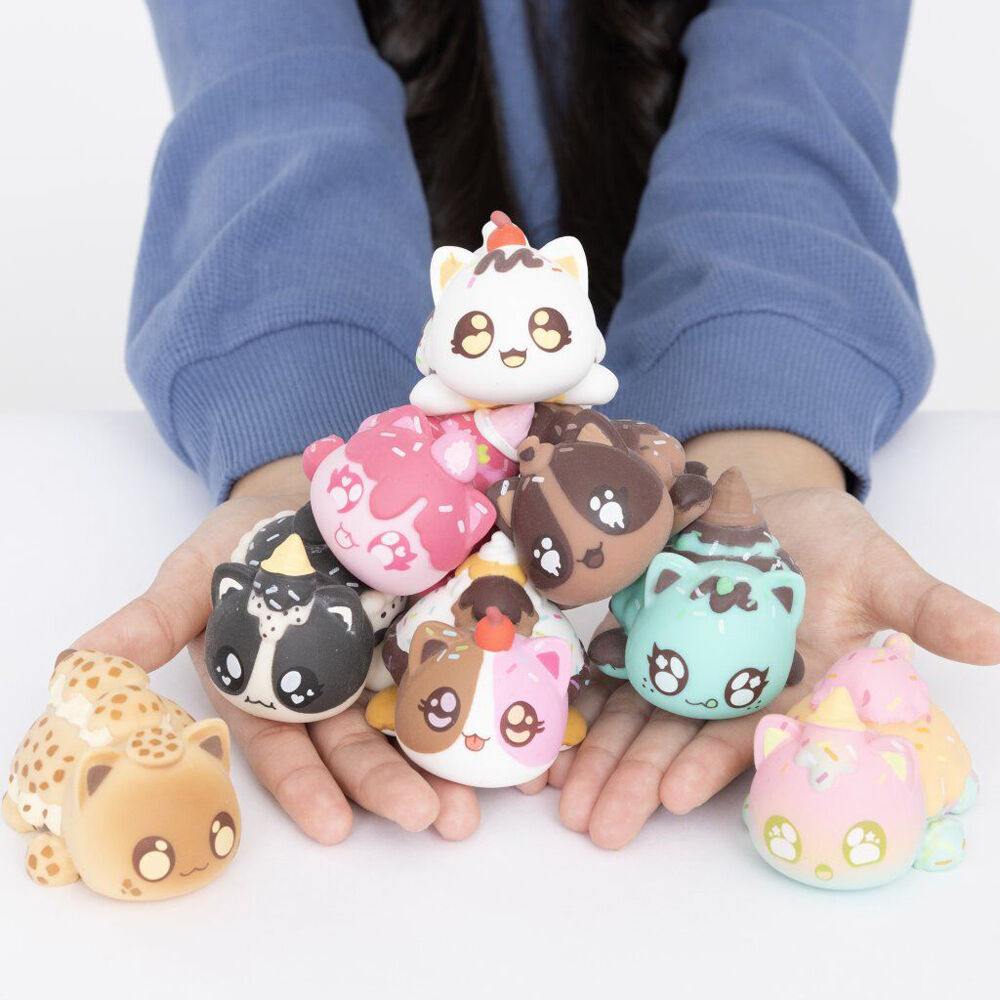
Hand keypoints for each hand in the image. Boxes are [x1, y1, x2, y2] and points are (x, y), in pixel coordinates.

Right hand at [75, 456, 479, 843]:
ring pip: (412, 721)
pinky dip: (480, 696)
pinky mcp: (429, 626)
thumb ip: (150, 621)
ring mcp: (386, 659)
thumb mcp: (192, 573)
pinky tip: (511, 728)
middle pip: (361, 747)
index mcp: (272, 689)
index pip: (286, 749)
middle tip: (438, 821)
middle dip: (394, 786)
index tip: (333, 828)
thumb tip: (79, 669)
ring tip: (481, 802)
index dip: (306, 788)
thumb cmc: (244, 539)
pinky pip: (455, 664)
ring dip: (447, 762)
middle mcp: (333, 687)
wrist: (310, 488)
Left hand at [551, 432, 999, 848]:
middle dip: (642, 780)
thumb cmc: (836, 542)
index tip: (681, 792)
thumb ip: (927, 607)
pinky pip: (611, 677)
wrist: (773, 503)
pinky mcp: (649, 636)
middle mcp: (735, 685)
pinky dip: (583, 707)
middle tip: (600, 824)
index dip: (721, 761)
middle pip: (686, 737)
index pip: (758, 732)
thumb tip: (999, 639)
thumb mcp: (882, 567)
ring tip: (566, 801)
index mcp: (793, 684)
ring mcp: (687, 662)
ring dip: (603, 759)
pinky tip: (551, 743)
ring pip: (641, 716)